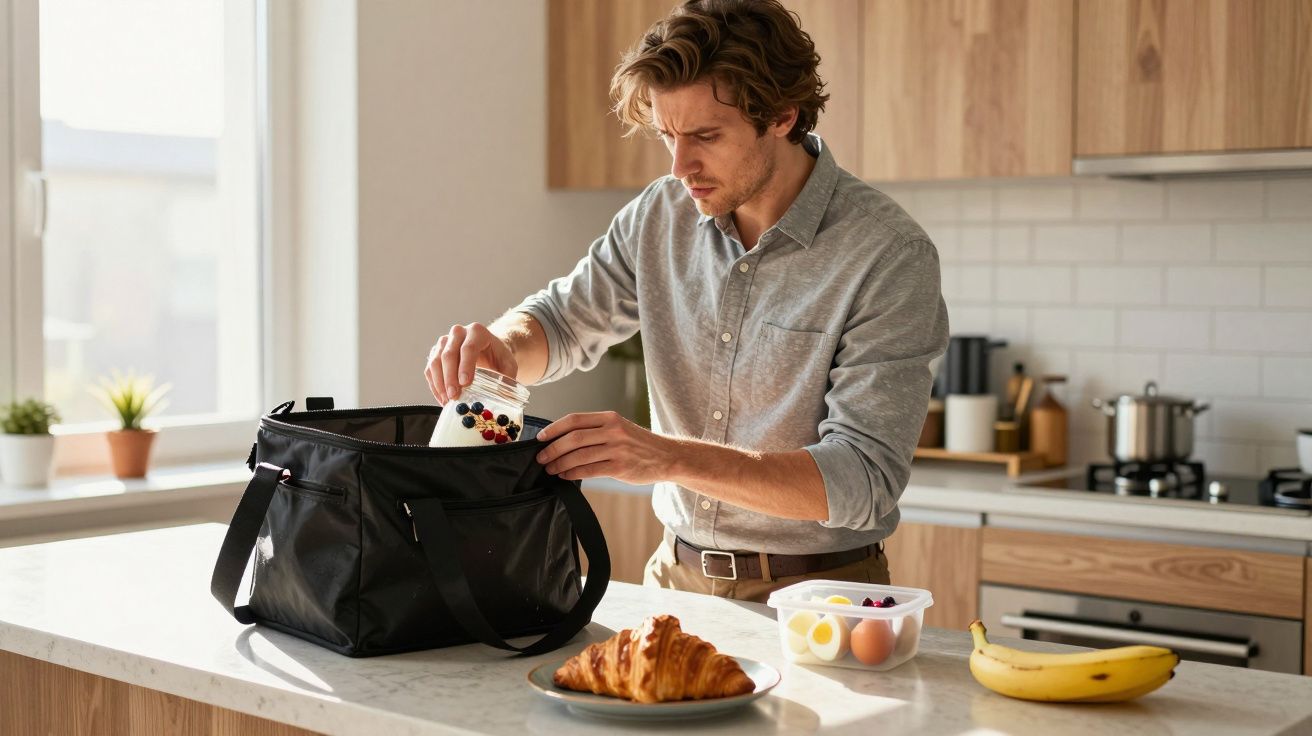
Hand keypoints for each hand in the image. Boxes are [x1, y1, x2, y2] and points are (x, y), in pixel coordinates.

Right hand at [424, 323, 517, 403]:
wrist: (488, 349)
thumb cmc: (497, 356)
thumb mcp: (508, 363)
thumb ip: (507, 377)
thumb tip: (504, 395)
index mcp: (477, 332)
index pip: (468, 348)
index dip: (465, 366)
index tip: (465, 383)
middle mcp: (458, 333)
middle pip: (449, 354)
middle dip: (450, 377)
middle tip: (454, 395)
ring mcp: (444, 342)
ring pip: (436, 361)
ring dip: (440, 382)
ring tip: (447, 400)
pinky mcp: (435, 353)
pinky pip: (430, 369)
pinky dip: (434, 385)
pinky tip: (442, 398)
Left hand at [536, 411, 672, 483]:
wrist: (667, 456)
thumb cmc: (638, 444)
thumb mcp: (619, 427)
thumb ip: (595, 430)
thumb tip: (562, 439)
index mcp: (610, 418)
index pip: (574, 419)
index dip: (554, 429)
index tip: (540, 438)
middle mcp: (613, 431)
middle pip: (573, 438)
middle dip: (552, 449)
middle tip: (541, 457)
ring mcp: (617, 449)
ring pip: (579, 455)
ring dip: (560, 463)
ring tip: (550, 469)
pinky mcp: (620, 468)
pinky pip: (589, 470)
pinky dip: (573, 473)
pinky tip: (565, 476)